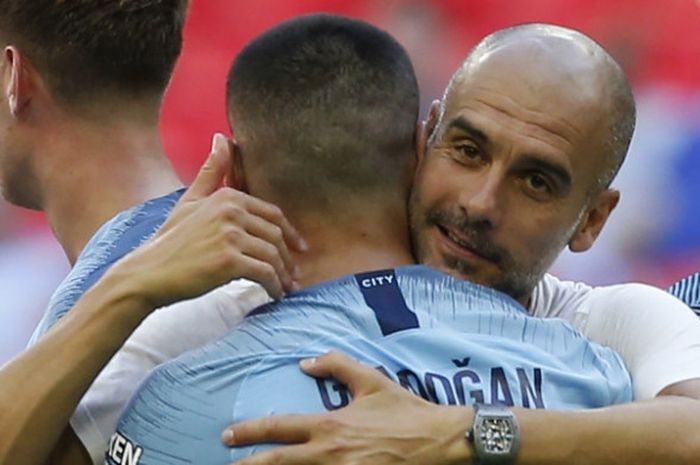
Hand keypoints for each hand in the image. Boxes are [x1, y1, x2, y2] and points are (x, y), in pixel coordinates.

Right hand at [109, 133, 306, 307]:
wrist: (147, 273)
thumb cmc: (170, 241)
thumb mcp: (190, 200)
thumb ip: (212, 171)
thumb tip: (222, 137)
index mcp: (227, 196)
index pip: (272, 214)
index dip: (288, 233)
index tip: (298, 249)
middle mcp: (231, 211)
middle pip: (275, 235)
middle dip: (287, 257)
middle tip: (293, 275)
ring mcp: (230, 235)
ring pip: (273, 256)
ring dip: (283, 275)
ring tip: (286, 288)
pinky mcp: (229, 261)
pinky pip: (264, 273)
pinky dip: (274, 286)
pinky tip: (275, 295)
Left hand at [222, 351, 473, 464]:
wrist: (439, 441)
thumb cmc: (404, 410)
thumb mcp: (371, 380)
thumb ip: (336, 365)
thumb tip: (305, 363)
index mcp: (329, 425)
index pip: (279, 428)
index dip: (249, 432)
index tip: (228, 434)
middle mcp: (328, 454)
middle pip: (277, 463)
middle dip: (248, 464)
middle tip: (228, 464)